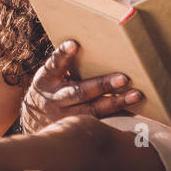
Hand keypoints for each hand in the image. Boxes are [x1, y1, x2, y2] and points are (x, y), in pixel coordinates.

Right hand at [19, 40, 142, 132]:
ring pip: (94, 110)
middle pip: (80, 92)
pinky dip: (118, 115)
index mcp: (46, 80)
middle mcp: (56, 99)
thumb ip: (62, 62)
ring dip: (116, 102)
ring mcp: (67, 117)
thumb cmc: (48, 88)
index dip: (63, 55)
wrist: (34, 120)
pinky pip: (101, 122)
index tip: (74, 44)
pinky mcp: (78, 127)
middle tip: (124, 78)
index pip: (54, 64)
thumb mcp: (47, 75)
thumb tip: (83, 43)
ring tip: (136, 95)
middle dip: (103, 85)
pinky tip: (134, 108)